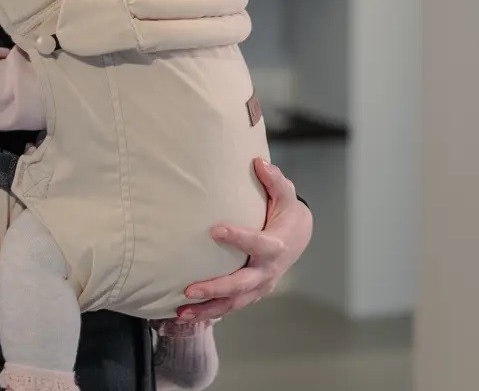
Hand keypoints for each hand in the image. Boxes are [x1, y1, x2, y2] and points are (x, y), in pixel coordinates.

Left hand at [175, 158, 312, 322]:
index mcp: (276, 245)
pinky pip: (229, 306)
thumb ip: (274, 180)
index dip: (238, 238)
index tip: (215, 229)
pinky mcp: (251, 293)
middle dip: (215, 288)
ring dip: (206, 310)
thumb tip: (259, 162)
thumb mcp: (285, 194)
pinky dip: (209, 313)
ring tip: (180, 312)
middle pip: (241, 284)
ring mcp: (259, 286)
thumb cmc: (286, 212)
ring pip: (233, 303)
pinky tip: (186, 315)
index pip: (257, 244)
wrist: (298, 237)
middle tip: (189, 289)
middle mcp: (267, 271)